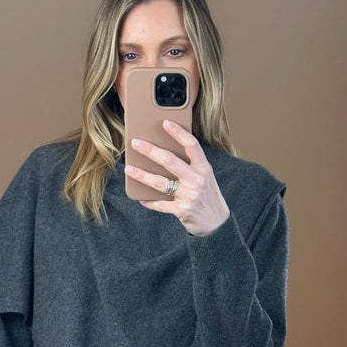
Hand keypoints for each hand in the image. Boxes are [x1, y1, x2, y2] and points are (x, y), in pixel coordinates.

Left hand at [125, 120, 229, 236]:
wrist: (218, 224)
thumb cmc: (207, 197)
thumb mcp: (206, 178)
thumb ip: (190, 166)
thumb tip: (164, 154)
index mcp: (204, 168)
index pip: (192, 145)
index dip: (178, 133)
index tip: (165, 122)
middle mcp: (197, 180)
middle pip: (170, 161)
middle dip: (150, 151)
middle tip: (135, 143)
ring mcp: (189, 196)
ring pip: (160, 183)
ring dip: (142, 175)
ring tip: (128, 169)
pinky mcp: (182, 211)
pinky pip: (160, 204)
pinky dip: (148, 201)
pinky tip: (140, 197)